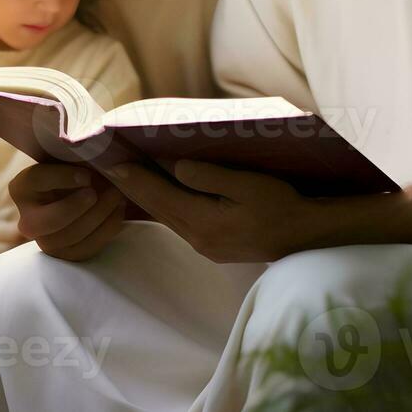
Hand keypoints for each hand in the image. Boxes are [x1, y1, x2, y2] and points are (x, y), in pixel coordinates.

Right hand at [11, 163, 127, 261]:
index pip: (36, 181)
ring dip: (98, 215)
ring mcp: (46, 242)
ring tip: (116, 195)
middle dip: (75, 207)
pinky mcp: (67, 255)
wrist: (84, 192)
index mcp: (22, 188)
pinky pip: (86, 248)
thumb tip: (89, 148)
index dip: (62, 178)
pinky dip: (107, 229)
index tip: (86, 175)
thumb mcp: (71, 158)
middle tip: (96, 192)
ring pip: (70, 236)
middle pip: (47, 220)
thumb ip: (75, 153)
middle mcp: (27, 219)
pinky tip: (118, 210)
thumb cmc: (76, 168)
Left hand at [99, 160, 318, 262]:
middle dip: (132, 188)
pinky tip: (159, 196)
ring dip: (146, 198)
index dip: (136, 179)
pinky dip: (164, 207)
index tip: (113, 163)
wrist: (302, 236)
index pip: (160, 196)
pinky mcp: (212, 247)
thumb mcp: (246, 185)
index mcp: (204, 222)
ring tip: (127, 178)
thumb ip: (209, 177)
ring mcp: (205, 246)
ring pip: (166, 218)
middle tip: (109, 168)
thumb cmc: (279, 205)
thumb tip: (175, 168)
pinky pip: (179, 224)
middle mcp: (198, 238)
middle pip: (157, 209)